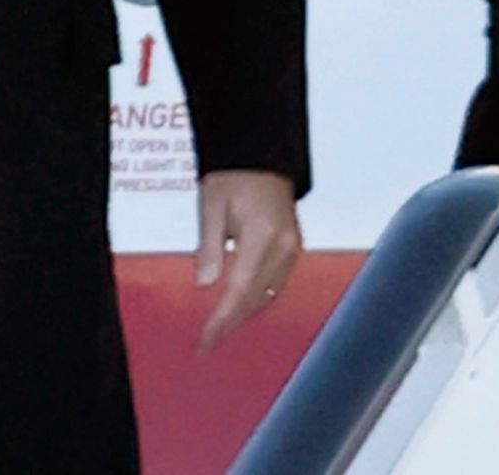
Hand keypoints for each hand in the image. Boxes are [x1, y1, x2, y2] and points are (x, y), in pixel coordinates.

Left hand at [193, 168, 303, 352]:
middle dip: (230, 323)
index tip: (205, 342)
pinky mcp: (294, 248)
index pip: (239, 290)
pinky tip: (238, 305)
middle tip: (206, 343)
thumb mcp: (211, 205)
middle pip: (255, 299)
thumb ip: (209, 246)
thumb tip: (205, 284)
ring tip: (218, 328)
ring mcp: (293, 248)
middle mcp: (283, 246)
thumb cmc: (232, 175)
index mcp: (262, 235)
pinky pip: (275, 284)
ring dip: (243, 314)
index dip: (221, 320)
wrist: (260, 155)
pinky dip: (256, 299)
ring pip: (268, 296)